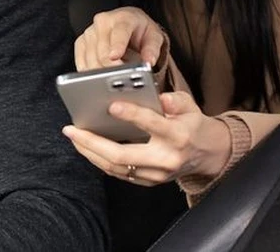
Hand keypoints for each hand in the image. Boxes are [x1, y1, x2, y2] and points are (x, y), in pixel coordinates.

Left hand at [61, 91, 231, 184]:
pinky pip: (118, 173)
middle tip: (71, 129)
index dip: (131, 114)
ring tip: (73, 137)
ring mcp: (156, 174)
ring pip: (115, 167)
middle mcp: (165, 159)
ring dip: (90, 152)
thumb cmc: (192, 124)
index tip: (111, 106)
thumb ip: (175, 100)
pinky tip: (86, 147)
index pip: (152, 124)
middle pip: (122, 155)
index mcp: (177, 136)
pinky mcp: (148, 180)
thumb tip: (160, 98)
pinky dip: (99, 160)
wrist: (207, 154)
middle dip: (92, 142)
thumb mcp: (190, 106)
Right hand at [75, 7, 165, 70]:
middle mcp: (102, 22)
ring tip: (115, 72)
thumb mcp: (153, 36)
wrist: (127, 23)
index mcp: (122, 18)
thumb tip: (149, 61)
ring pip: (91, 60)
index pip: (119, 33)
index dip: (117, 46)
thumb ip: (152, 49)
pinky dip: (91, 72)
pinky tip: (101, 73)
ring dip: (103, 71)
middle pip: (103, 52)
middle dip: (113, 68)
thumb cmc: (139, 30)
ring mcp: (89, 32)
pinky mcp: (80, 42)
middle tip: (123, 77)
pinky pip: (81, 62)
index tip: (115, 57)